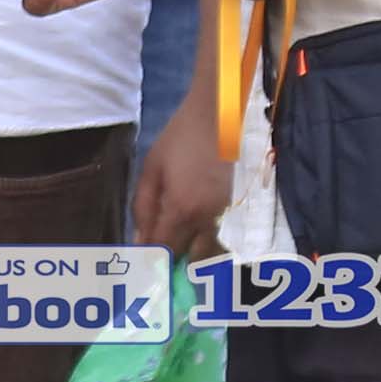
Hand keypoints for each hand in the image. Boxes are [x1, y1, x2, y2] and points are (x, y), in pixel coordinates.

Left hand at [129, 113, 231, 261]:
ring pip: (212, 251)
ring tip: (181, 244)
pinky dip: (211, 241)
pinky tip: (200, 231)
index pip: (165, 249)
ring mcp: (228, 215)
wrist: (219, 118)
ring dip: (195, 253)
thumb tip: (140, 240)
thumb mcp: (151, 170)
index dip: (152, 260)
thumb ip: (143, 207)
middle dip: (175, 259)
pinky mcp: (240, 208)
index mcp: (182, 209)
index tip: (143, 263)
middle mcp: (208, 219)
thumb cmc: (180, 140)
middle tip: (161, 253)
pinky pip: (224, 236)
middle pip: (191, 257)